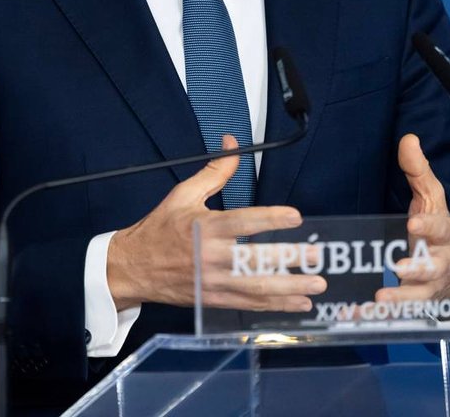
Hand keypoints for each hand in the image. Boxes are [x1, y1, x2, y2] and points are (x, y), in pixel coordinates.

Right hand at [106, 135, 327, 311]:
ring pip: (255, 287)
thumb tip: (232, 144)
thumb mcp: (183, 194)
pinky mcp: (213, 299)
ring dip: (289, 288)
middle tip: (316, 257)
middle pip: (253, 259)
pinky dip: (275, 306)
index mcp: (204, 227)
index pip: (241, 222)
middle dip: (287, 259)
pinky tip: (298, 304)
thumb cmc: (159, 230)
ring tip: (316, 286)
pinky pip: (249, 304)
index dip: (269, 219)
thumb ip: (215, 172)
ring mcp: (213, 282)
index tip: (295, 217)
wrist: (133, 267)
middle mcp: (210, 257)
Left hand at [376, 133, 449, 302]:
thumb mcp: (431, 198)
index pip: (440, 227)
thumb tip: (407, 138)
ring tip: (381, 300)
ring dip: (401, 299)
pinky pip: (396, 313)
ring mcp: (429, 287)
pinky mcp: (415, 304)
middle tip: (398, 267)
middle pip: (433, 267)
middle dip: (418, 269)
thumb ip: (419, 171)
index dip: (428, 226)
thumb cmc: (437, 229)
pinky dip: (376, 317)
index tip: (414, 223)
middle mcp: (440, 262)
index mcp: (444, 232)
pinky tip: (353, 315)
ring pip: (418, 296)